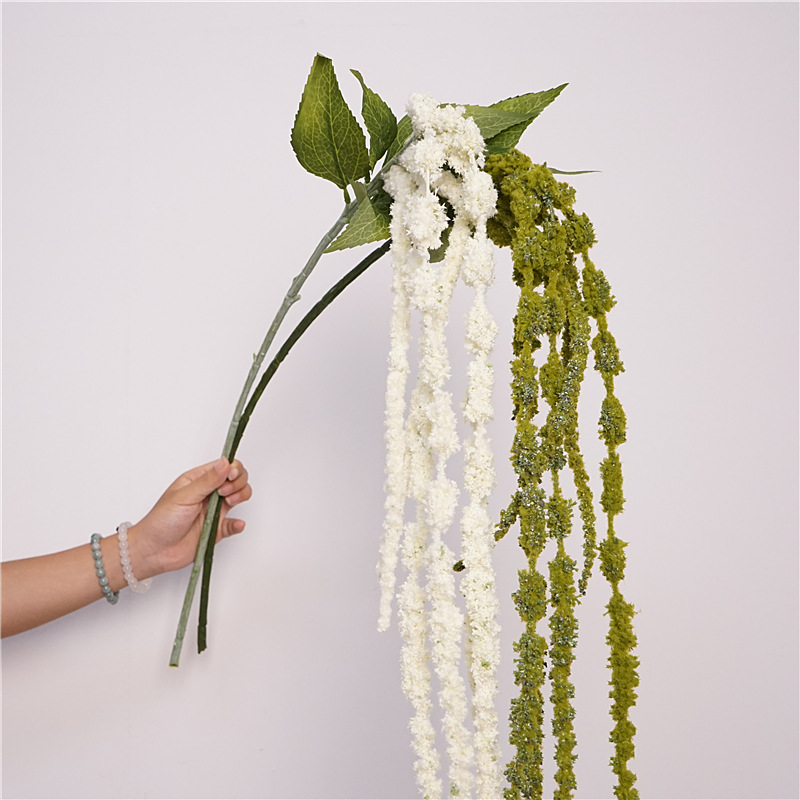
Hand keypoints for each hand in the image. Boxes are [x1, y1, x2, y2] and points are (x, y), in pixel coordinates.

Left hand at [129, 458, 251, 577]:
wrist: (153, 551)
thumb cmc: (160, 521)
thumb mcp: (184, 496)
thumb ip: (208, 480)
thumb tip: (226, 463)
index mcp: (198, 480)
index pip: (224, 466)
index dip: (233, 468)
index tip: (231, 476)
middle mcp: (208, 493)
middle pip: (236, 479)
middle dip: (238, 482)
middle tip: (225, 493)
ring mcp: (214, 510)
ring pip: (239, 496)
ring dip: (240, 497)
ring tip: (229, 503)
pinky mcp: (217, 528)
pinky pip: (234, 524)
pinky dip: (238, 524)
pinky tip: (235, 524)